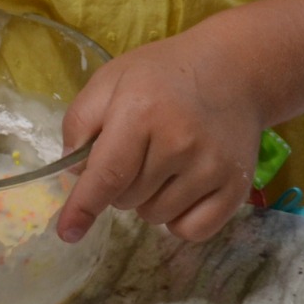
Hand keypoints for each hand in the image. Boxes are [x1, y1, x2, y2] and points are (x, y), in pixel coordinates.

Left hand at [55, 33, 260, 244]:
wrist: (233, 70)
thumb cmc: (163, 75)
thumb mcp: (111, 80)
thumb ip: (81, 122)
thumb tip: (75, 174)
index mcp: (141, 113)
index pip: (106, 174)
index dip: (83, 206)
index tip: (68, 233)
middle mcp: (179, 143)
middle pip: (126, 199)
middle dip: (120, 185)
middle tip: (139, 150)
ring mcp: (211, 168)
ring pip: (157, 217)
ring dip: (150, 200)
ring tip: (165, 163)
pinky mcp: (235, 188)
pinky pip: (192, 231)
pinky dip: (180, 219)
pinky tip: (184, 188)